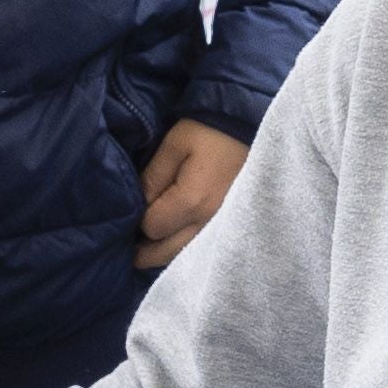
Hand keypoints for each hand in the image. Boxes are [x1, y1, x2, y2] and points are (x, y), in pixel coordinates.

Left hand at [136, 117, 248, 269]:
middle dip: (145, 248)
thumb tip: (138, 204)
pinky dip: (184, 248)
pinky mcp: (233, 229)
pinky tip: (177, 236)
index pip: (151, 228)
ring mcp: (223, 231)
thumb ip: (153, 176)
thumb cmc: (212, 131)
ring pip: (183, 258)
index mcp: (192, 202)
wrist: (255, 129)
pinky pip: (201, 252)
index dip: (138, 219)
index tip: (137, 206)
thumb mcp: (175, 143)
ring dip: (164, 251)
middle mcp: (208, 225)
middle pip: (164, 254)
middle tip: (133, 238)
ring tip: (153, 238)